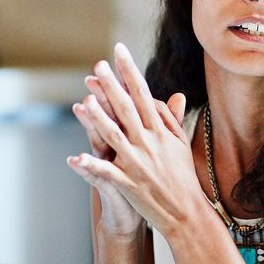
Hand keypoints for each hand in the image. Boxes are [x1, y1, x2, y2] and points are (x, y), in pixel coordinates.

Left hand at [67, 43, 200, 236]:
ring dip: (99, 118)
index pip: (142, 93)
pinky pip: (107, 173)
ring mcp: (138, 162)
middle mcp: (149, 142)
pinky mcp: (129, 183)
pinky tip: (76, 158)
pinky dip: (92, 165)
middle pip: (126, 109)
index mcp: (160, 131)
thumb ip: (172, 119)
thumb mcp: (180, 145)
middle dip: (111, 86)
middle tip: (97, 65)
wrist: (187, 213)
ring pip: (115, 135)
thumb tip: (175, 95)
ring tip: (85, 101)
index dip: (129, 70)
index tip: (119, 50)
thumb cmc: (183, 178)